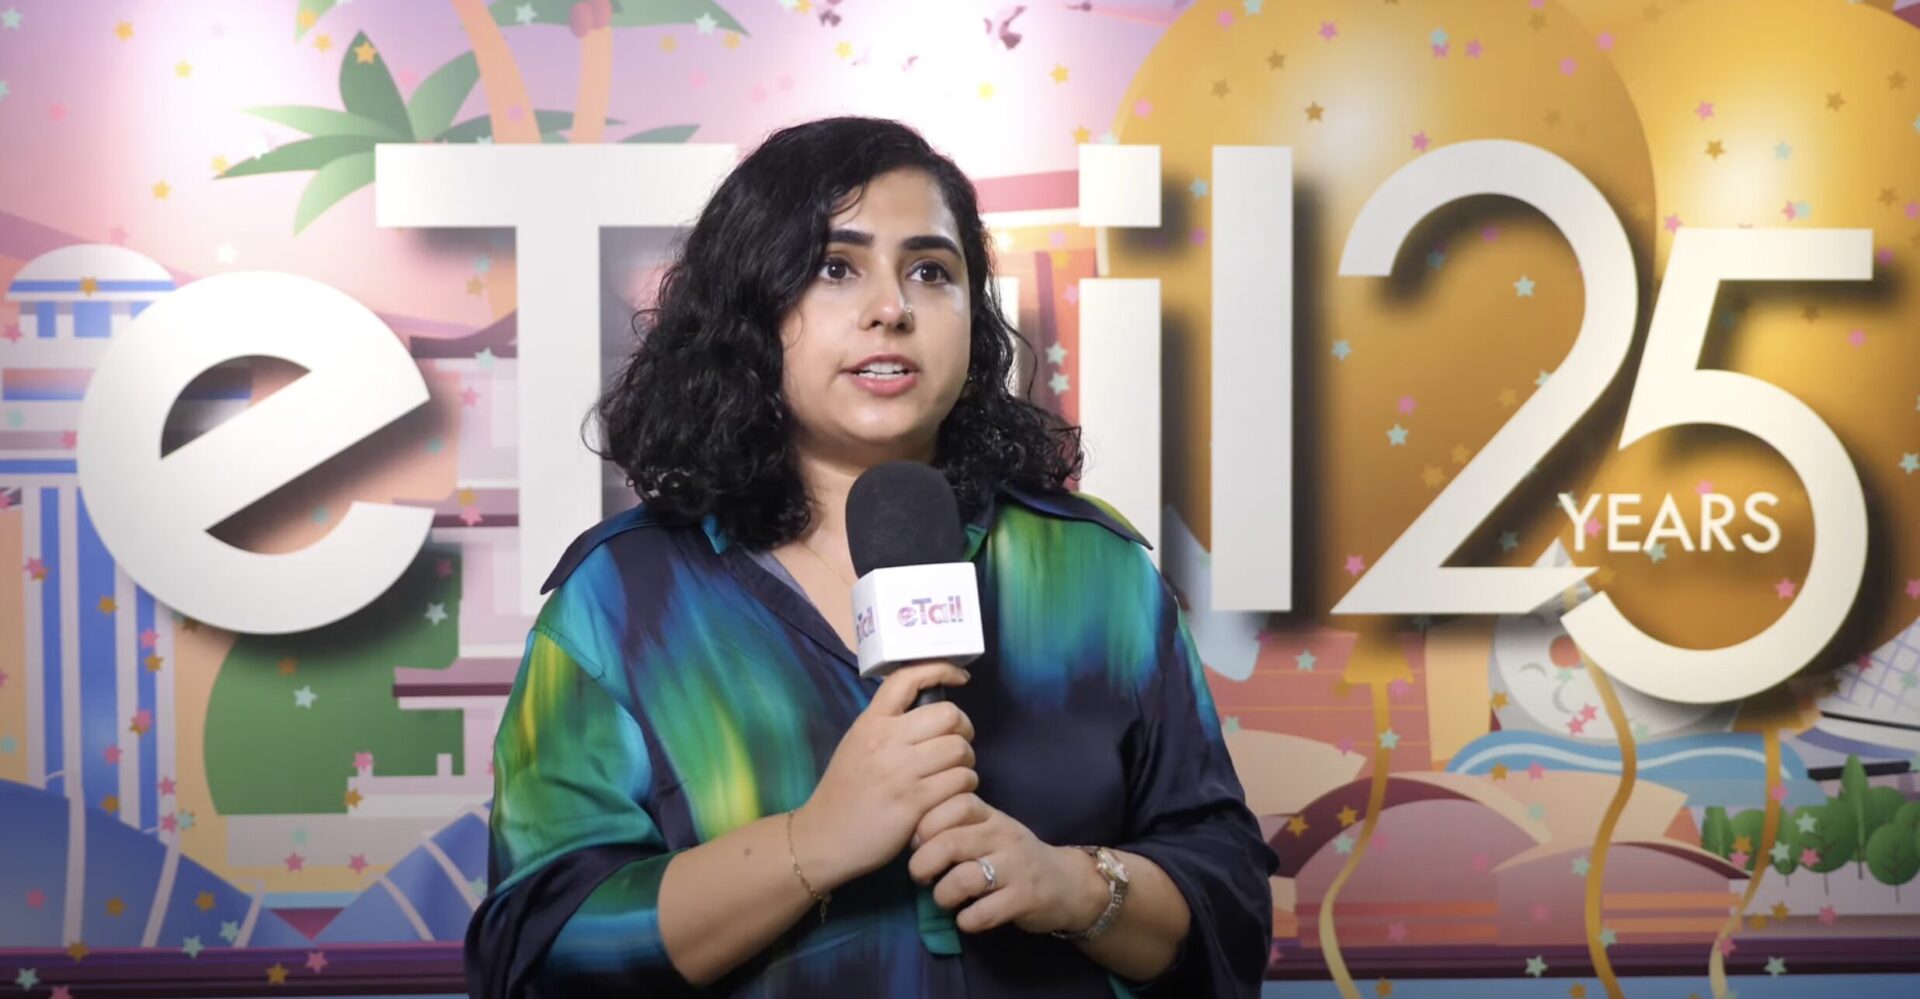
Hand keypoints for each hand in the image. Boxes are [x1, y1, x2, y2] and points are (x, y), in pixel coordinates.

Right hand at [792, 662, 975, 888]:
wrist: (823, 838)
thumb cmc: (844, 792)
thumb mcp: (857, 745)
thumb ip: (887, 725)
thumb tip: (927, 709)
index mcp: (871, 722)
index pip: (907, 678)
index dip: (941, 669)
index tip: (960, 677)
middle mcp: (886, 740)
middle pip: (949, 715)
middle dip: (963, 730)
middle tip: (957, 746)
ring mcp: (900, 771)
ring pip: (960, 750)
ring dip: (966, 763)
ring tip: (955, 774)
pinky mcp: (914, 802)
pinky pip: (959, 782)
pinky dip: (964, 787)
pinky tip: (953, 795)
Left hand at [906, 795, 1106, 935]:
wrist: (1066, 884)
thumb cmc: (1013, 856)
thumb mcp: (989, 831)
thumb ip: (955, 825)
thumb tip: (907, 832)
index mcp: (990, 816)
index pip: (955, 803)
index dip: (926, 822)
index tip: (915, 842)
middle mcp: (1003, 836)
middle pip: (951, 841)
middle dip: (923, 863)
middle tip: (919, 877)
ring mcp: (1016, 868)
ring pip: (965, 878)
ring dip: (943, 895)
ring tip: (943, 900)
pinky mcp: (1025, 899)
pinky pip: (985, 912)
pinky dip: (967, 920)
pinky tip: (966, 919)